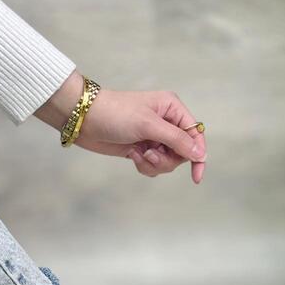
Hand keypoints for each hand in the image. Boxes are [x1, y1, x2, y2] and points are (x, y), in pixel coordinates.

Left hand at [35, 71, 206, 183]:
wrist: (86, 120)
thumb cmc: (116, 114)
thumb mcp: (149, 125)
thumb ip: (176, 140)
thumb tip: (198, 154)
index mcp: (172, 108)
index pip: (195, 134)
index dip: (197, 155)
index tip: (196, 176)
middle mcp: (166, 122)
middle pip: (182, 152)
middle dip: (167, 159)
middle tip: (150, 155)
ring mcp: (154, 137)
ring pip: (167, 162)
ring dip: (154, 164)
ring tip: (138, 155)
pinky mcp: (142, 149)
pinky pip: (153, 166)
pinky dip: (144, 165)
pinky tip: (131, 155)